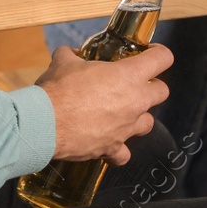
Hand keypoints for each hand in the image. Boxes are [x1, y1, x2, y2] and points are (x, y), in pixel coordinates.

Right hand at [35, 44, 172, 164]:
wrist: (44, 124)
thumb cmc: (58, 89)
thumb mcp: (63, 63)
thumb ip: (71, 56)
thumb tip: (69, 53)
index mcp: (129, 75)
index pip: (163, 58)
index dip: (158, 53)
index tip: (149, 53)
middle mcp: (135, 101)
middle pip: (162, 92)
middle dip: (152, 86)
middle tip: (134, 84)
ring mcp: (127, 127)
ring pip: (148, 123)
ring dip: (139, 118)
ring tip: (122, 114)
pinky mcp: (113, 147)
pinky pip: (123, 154)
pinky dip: (118, 151)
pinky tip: (108, 144)